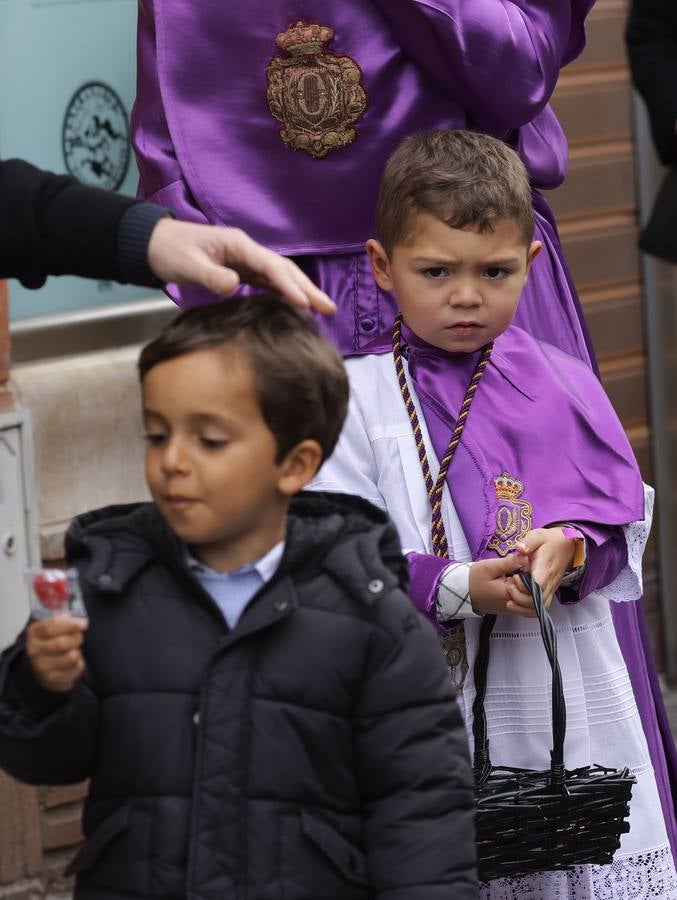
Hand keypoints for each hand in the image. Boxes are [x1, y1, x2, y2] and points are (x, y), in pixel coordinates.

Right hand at [25, 617, 88, 692]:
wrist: (44, 668)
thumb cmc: (53, 641)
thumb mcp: (54, 626)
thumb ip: (65, 621)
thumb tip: (82, 623)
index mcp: (34, 633)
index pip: (50, 628)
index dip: (69, 625)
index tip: (84, 624)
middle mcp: (34, 651)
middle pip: (62, 643)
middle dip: (76, 638)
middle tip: (78, 637)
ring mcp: (42, 668)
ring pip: (72, 657)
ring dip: (77, 652)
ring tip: (72, 651)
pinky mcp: (53, 680)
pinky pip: (77, 668)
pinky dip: (79, 664)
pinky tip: (71, 663)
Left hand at [147, 219, 335, 314]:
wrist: (153, 244)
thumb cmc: (169, 250)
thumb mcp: (187, 264)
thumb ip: (211, 276)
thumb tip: (235, 286)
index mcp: (239, 245)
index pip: (271, 266)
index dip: (290, 285)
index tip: (305, 303)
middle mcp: (247, 251)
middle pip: (285, 269)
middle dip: (308, 289)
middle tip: (330, 309)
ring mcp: (245, 261)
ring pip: (280, 276)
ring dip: (301, 292)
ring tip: (322, 309)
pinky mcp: (240, 271)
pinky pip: (268, 283)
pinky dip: (284, 293)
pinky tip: (295, 306)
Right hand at [469, 554, 527, 615]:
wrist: (463, 592)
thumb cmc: (474, 580)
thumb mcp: (490, 567)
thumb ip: (508, 562)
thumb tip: (524, 556)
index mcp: (511, 594)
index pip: (531, 581)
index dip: (528, 568)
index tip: (520, 561)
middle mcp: (515, 604)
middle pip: (532, 589)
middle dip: (528, 575)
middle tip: (517, 566)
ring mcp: (512, 607)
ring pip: (528, 595)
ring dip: (525, 583)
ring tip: (515, 572)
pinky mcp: (509, 607)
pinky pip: (522, 599)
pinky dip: (521, 589)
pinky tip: (513, 580)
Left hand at [506, 527, 576, 615]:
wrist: (567, 545)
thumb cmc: (551, 540)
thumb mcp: (538, 535)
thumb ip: (528, 542)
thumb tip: (519, 548)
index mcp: (545, 567)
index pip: (537, 585)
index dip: (523, 586)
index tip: (514, 577)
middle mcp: (550, 581)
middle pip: (537, 601)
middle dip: (519, 598)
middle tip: (509, 586)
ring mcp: (551, 588)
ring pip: (540, 607)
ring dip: (523, 607)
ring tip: (510, 598)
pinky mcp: (549, 591)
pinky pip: (541, 607)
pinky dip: (528, 609)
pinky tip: (517, 603)